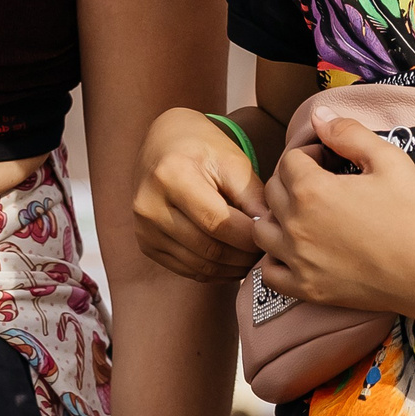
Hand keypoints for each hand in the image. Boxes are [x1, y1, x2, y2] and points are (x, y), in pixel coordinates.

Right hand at [131, 107, 265, 281]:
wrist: (163, 144)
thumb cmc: (202, 149)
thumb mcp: (232, 162)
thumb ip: (253, 197)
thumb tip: (269, 233)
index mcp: (170, 176)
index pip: (217, 223)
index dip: (250, 237)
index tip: (271, 236)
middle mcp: (149, 205)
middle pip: (208, 248)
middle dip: (244, 256)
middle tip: (267, 251)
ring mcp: (143, 228)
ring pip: (199, 265)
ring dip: (232, 268)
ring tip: (253, 257)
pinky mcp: (146, 243)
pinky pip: (187, 270)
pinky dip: (214, 272)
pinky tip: (232, 261)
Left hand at [251, 114, 414, 312]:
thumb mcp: (389, 160)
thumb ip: (349, 133)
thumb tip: (318, 116)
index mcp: (311, 190)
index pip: (289, 161)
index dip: (310, 155)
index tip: (331, 162)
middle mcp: (295, 225)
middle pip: (272, 191)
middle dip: (293, 181)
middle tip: (323, 185)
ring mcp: (298, 261)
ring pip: (262, 231)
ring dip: (277, 217)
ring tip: (306, 215)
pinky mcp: (307, 289)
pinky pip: (270, 273)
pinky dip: (275, 260)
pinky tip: (297, 251)